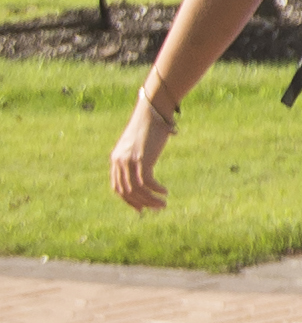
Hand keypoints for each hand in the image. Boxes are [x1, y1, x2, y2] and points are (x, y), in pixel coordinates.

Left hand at [107, 94, 173, 212]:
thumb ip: (140, 159)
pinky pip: (146, 182)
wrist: (151, 113)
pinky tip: (165, 191)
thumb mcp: (139, 146)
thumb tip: (149, 172)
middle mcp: (119, 162)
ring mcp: (129, 161)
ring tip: (163, 204)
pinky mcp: (141, 160)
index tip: (142, 209)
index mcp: (116, 160)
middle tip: (158, 208)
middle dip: (142, 203)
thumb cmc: (149, 127)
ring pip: (137, 190)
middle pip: (127, 192)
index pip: (118, 187)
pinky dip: (155, 190)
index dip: (129, 201)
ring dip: (150, 200)